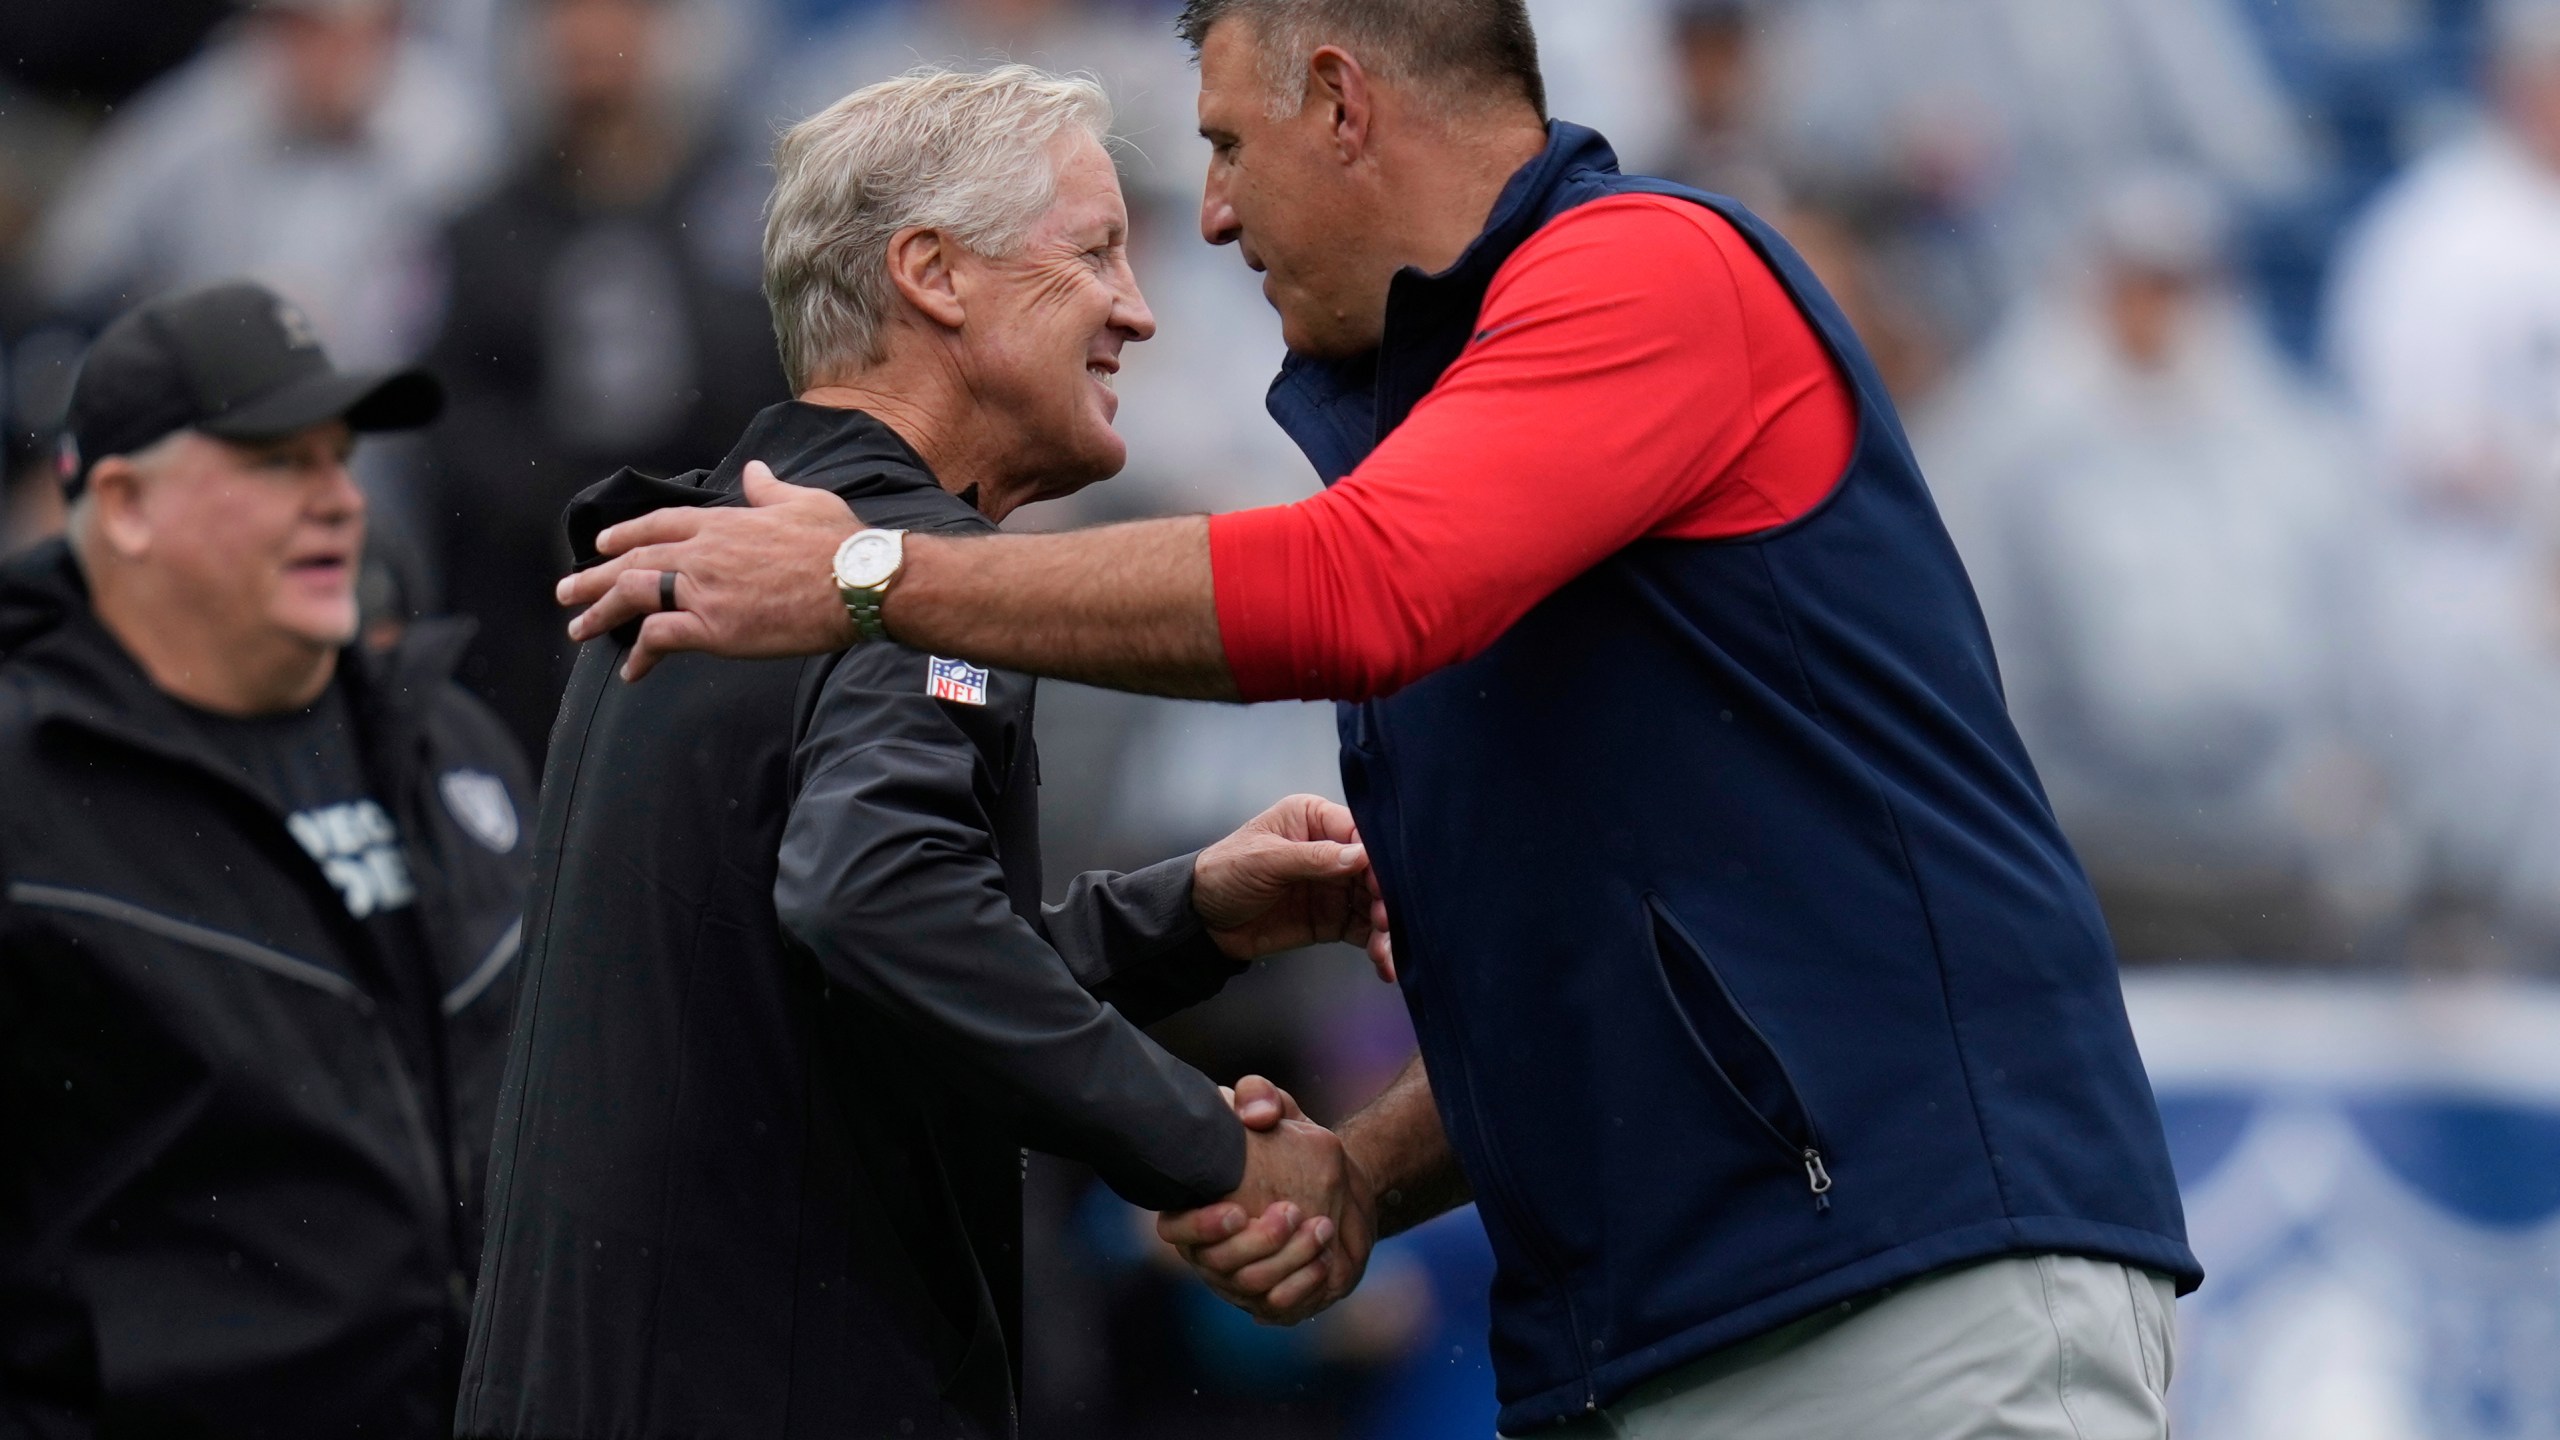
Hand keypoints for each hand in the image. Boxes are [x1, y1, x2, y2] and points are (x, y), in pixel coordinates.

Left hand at [556, 461, 859, 679]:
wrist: (856, 582)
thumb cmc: (839, 543)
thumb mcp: (805, 501)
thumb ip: (771, 488)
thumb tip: (756, 470)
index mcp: (723, 521)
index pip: (659, 524)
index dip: (626, 535)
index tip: (602, 544)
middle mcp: (703, 552)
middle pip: (633, 562)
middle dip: (593, 577)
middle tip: (566, 591)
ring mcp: (703, 590)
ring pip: (633, 596)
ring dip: (600, 613)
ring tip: (578, 629)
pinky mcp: (712, 627)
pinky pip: (660, 639)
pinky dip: (640, 655)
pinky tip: (630, 671)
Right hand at [1160, 1077, 1376, 1324]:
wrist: (1334, 1185)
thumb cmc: (1288, 1144)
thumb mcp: (1276, 1109)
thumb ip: (1259, 1097)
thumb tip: (1258, 1116)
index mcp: (1193, 1209)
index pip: (1174, 1230)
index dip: (1199, 1228)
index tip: (1236, 1210)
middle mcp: (1209, 1252)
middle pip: (1218, 1264)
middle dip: (1257, 1242)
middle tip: (1293, 1212)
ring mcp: (1238, 1282)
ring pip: (1251, 1286)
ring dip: (1288, 1260)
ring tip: (1321, 1228)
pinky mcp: (1272, 1301)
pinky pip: (1279, 1306)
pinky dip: (1302, 1285)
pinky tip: (1325, 1259)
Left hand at [1193, 795, 1394, 980]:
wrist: (1199, 921)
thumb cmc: (1224, 873)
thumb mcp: (1264, 860)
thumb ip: (1313, 858)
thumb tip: (1362, 856)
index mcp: (1313, 820)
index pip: (1358, 833)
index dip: (1376, 858)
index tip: (1383, 884)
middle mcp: (1330, 850)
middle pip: (1374, 871)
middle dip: (1386, 898)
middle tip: (1387, 923)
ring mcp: (1334, 886)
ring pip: (1374, 904)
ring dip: (1385, 928)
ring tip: (1386, 952)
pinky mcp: (1332, 919)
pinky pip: (1362, 930)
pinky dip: (1375, 946)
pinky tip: (1385, 964)